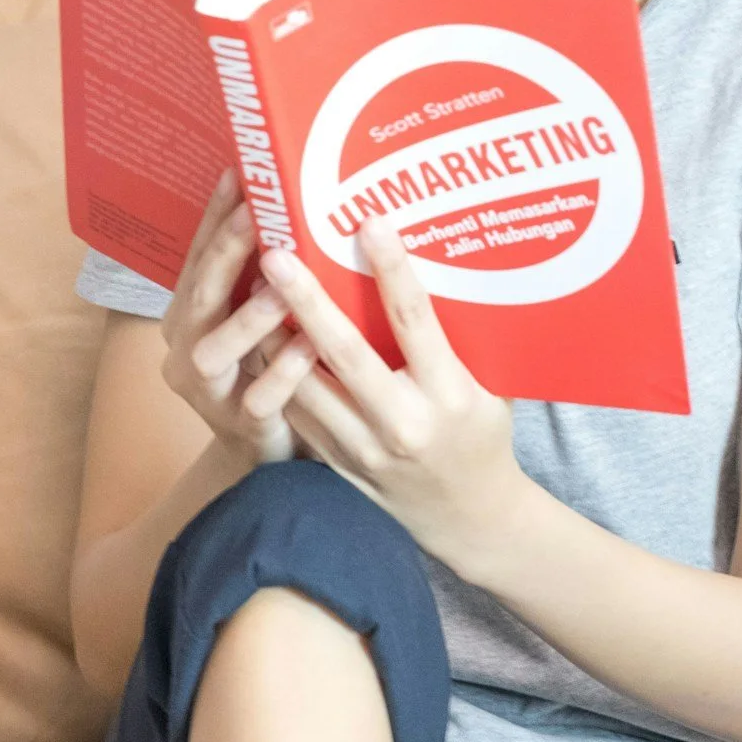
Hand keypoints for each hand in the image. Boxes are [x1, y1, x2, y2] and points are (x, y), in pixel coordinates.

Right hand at [158, 172, 322, 466]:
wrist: (269, 451)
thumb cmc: (267, 366)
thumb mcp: (257, 315)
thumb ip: (265, 272)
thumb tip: (293, 197)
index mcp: (190, 314)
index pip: (197, 256)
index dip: (215, 216)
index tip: (237, 173)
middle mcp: (188, 349)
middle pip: (199, 296)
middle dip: (225, 253)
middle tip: (255, 215)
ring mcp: (210, 392)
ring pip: (214, 351)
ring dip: (247, 316)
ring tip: (280, 286)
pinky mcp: (240, 427)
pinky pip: (258, 399)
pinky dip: (283, 370)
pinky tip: (310, 345)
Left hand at [258, 217, 532, 572]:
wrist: (468, 516)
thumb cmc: (482, 434)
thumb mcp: (489, 386)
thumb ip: (458, 339)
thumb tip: (426, 266)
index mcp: (450, 395)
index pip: (416, 322)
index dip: (392, 271)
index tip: (370, 224)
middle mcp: (403, 423)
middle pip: (345, 353)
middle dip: (307, 301)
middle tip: (276, 255)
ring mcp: (365, 450)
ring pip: (306, 386)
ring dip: (275, 336)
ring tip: (251, 288)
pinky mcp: (338, 465)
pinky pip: (298, 413)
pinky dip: (276, 374)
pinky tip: (259, 337)